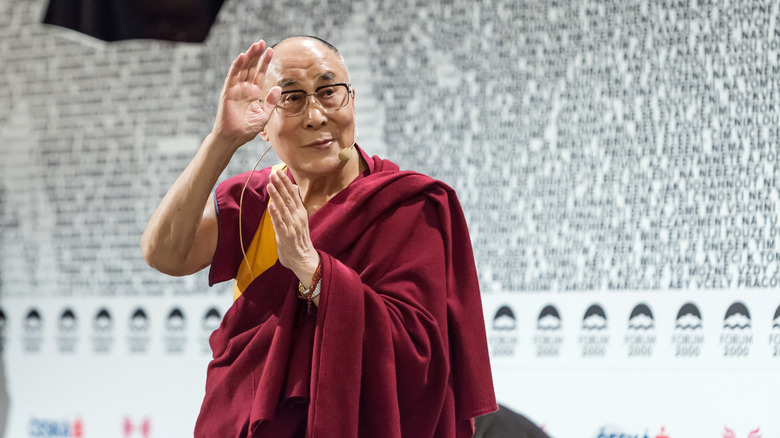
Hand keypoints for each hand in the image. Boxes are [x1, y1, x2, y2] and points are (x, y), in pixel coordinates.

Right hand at [212, 40, 281, 147]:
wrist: (233, 138)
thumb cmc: (247, 129)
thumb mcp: (264, 116)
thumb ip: (271, 102)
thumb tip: (278, 87)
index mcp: (254, 93)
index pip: (260, 73)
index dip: (265, 62)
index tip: (271, 51)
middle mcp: (245, 88)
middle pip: (251, 67)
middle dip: (257, 55)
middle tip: (262, 42)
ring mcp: (236, 89)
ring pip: (242, 69)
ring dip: (248, 56)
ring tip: (255, 45)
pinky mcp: (228, 92)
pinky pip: (232, 77)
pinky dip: (236, 66)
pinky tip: (242, 57)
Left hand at [267, 170, 319, 284]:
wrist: (304, 259)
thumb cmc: (299, 239)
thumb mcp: (299, 218)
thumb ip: (295, 203)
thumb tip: (293, 187)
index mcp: (301, 212)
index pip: (293, 194)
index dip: (286, 183)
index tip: (279, 171)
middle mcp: (298, 217)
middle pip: (288, 199)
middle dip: (280, 185)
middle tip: (273, 173)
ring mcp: (292, 226)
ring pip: (284, 209)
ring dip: (276, 196)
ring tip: (270, 185)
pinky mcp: (286, 236)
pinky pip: (280, 224)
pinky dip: (275, 215)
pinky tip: (270, 206)